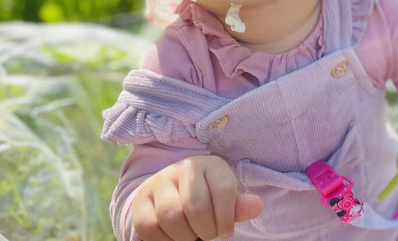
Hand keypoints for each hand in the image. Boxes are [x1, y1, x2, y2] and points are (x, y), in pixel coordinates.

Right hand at [132, 155, 262, 240]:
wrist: (173, 194)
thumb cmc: (208, 198)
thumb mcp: (225, 199)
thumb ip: (239, 205)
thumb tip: (256, 207)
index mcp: (210, 164)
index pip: (224, 190)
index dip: (227, 218)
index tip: (226, 231)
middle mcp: (183, 168)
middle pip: (196, 205)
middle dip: (206, 230)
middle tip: (208, 234)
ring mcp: (160, 181)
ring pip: (171, 215)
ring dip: (185, 236)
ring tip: (191, 236)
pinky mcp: (141, 199)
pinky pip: (149, 225)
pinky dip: (164, 239)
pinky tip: (174, 237)